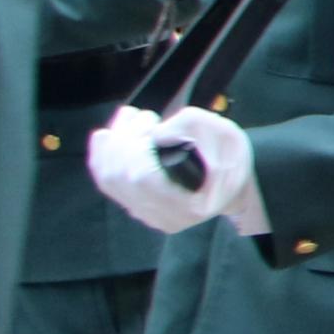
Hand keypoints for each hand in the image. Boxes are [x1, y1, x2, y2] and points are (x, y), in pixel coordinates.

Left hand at [87, 104, 265, 236]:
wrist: (232, 184)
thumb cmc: (232, 160)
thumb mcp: (225, 134)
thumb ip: (191, 126)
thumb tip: (154, 132)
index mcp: (189, 205)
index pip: (143, 178)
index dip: (137, 146)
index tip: (152, 123)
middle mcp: (163, 216)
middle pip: (119, 177)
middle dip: (123, 139)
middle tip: (144, 117)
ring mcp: (146, 214)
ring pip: (108, 180)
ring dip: (110, 144)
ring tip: (129, 120)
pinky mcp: (135, 206)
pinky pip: (106, 183)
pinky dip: (101, 156)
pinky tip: (107, 137)